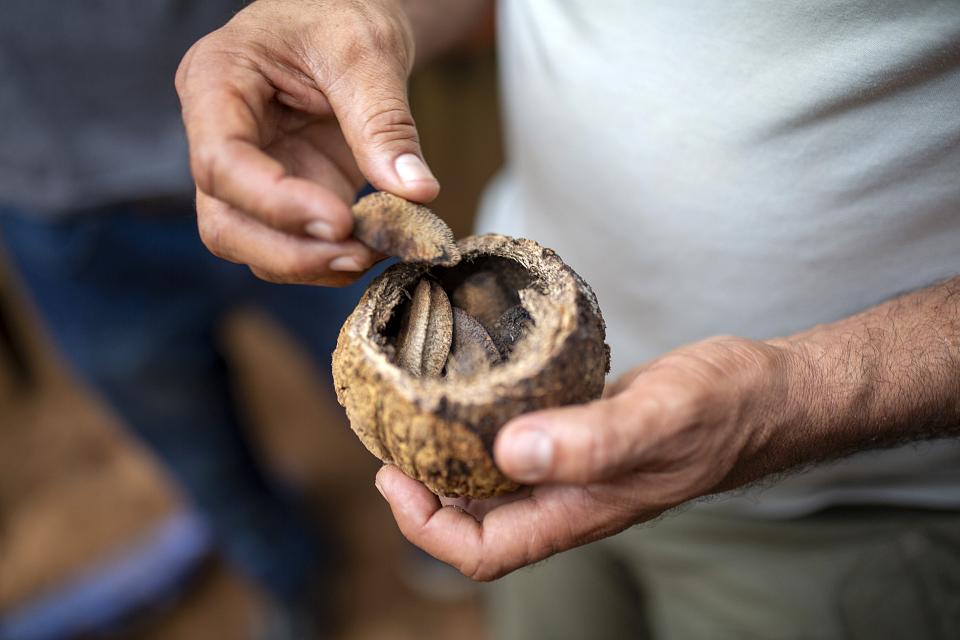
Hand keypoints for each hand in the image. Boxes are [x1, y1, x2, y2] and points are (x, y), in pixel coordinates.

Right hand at [175, 0, 438, 285]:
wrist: (346, 17)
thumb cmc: (341, 13)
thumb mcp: (367, 51)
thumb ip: (384, 121)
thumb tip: (416, 192)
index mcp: (216, 82)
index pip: (221, 162)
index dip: (276, 204)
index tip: (341, 219)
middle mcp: (218, 135)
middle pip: (223, 223)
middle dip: (290, 252)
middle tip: (358, 254)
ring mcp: (248, 173)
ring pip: (252, 246)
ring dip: (311, 264)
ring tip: (372, 253)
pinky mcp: (282, 196)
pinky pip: (291, 245)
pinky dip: (329, 259)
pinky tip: (372, 247)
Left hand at [376, 337, 799, 579]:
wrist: (766, 393)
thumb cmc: (724, 409)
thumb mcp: (659, 418)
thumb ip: (591, 441)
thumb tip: (511, 452)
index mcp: (578, 511)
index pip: (482, 550)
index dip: (425, 525)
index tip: (392, 475)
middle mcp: (569, 498)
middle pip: (475, 522)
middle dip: (422, 492)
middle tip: (390, 439)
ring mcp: (575, 469)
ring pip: (493, 484)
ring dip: (448, 460)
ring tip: (414, 415)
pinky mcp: (582, 435)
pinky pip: (518, 445)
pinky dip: (483, 429)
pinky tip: (470, 393)